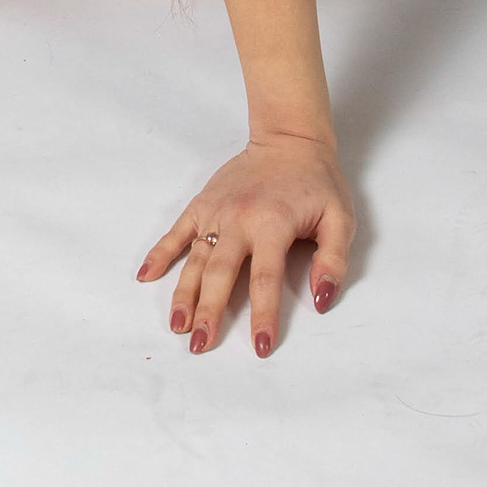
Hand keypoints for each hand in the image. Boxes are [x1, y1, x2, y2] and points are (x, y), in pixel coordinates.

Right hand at [135, 132, 353, 356]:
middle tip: (200, 345)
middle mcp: (238, 220)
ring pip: (195, 259)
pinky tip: (145, 276)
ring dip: (183, 294)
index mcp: (273, 225)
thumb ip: (333, 259)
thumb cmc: (317, 182)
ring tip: (177, 325)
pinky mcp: (202, 204)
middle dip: (209, 312)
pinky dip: (159, 253)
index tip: (260, 347)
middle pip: (219, 274)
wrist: (289, 139)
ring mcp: (216, 212)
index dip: (263, 315)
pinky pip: (177, 232)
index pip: (265, 279)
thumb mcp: (341, 218)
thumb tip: (321, 299)